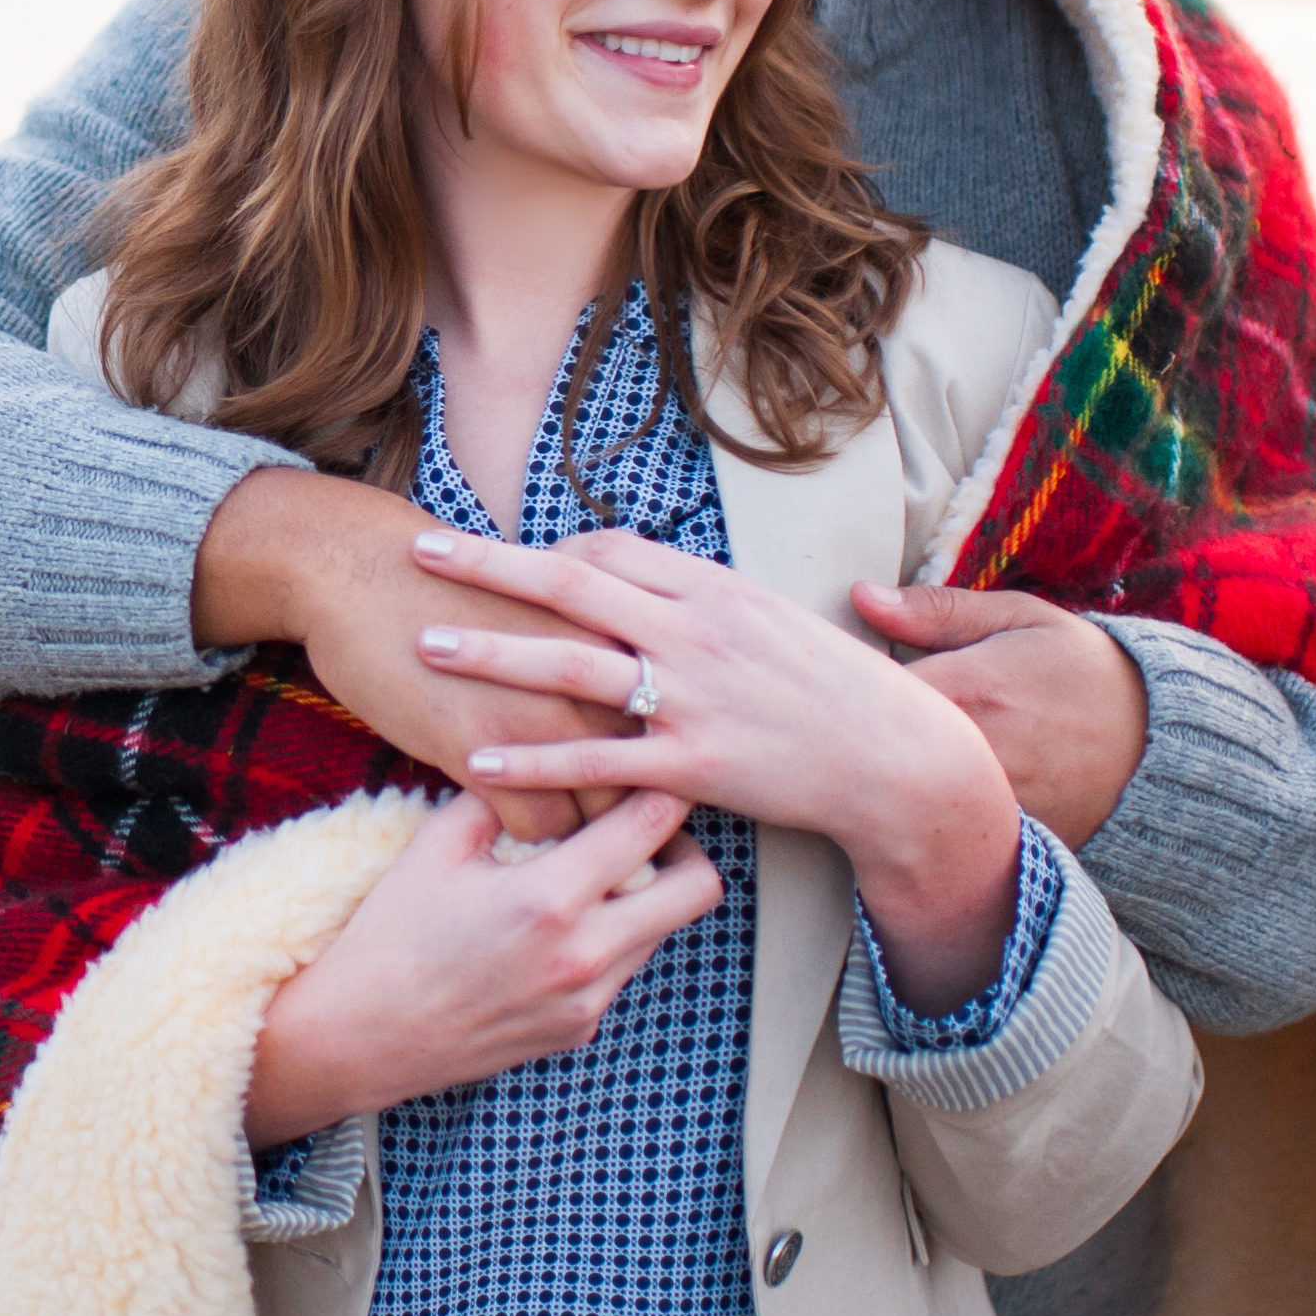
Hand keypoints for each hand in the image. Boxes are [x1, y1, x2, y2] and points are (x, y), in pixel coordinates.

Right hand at [192, 468, 629, 842]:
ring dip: (594, 842)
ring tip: (587, 865)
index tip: (660, 791)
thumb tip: (617, 678)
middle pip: (652, 777)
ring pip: (603, 814)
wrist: (359, 570)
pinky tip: (520, 840)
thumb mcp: (542, 602)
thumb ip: (588, 642)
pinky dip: (534, 841)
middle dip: (646, 816)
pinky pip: (540, 826)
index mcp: (616, 640)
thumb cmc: (445, 583)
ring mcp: (544, 719)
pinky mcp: (486, 751)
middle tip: (636, 845)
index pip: (674, 725)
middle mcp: (596, 683)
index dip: (670, 764)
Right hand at [244, 787, 721, 1145]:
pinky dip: (610, 937)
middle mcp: (585, 955)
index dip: (663, 785)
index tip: (651, 767)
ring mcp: (588, 1000)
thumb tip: (542, 759)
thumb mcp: (435, 848)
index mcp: (549, 899)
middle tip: (646, 827)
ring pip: (663, 931)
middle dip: (684, 848)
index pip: (651, 825)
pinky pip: (623, 970)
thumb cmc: (390, 936)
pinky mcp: (579, 1029)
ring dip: (645, 895)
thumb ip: (500, 797)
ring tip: (595, 871)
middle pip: (698, 890)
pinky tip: (558, 924)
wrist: (362, 1036)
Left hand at [420, 525, 1025, 1011]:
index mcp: (712, 588)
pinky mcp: (692, 766)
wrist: (894, 760)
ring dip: (492, 655)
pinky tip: (477, 762)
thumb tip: (636, 574)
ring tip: (426, 647)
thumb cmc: (828, 689)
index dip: (546, 554)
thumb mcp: (768, 620)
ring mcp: (691, 698)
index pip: (608, 550)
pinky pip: (596, 761)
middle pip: (572, 583)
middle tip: (421, 552)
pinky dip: (534, 761)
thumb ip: (698, 599)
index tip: (501, 564)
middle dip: (489, 567)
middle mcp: (695, 632)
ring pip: (572, 667)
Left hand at [854, 583, 1146, 848]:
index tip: (823, 680)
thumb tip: (859, 596)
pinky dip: (923, 823)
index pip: (863, 691)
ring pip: (902, 801)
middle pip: (872, 754)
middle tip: (828, 723)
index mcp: (967, 688)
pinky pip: (943, 839)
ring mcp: (988, 808)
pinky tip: (915, 805)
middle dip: (850, 739)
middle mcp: (972, 754)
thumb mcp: (1021, 620)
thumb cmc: (1085, 670)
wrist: (1167, 747)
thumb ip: (938, 611)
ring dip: (884, 783)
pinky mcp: (1006, 847)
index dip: (836, 687)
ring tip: (873, 763)